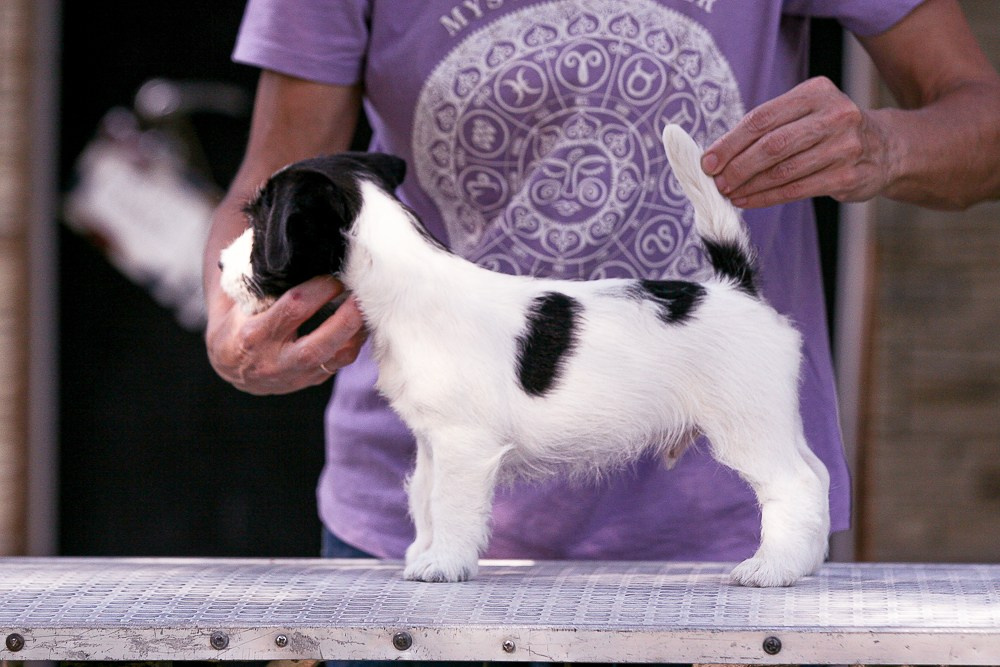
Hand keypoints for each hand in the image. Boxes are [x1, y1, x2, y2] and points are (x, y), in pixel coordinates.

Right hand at [205, 275, 366, 394]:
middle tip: (363, 296)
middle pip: (319, 344)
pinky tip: (360, 324)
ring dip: (357, 332)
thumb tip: (298, 253)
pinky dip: (353, 343)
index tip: (334, 275)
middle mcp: (275, 360)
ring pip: (335, 358)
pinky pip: (339, 364)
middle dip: (346, 318)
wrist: (230, 366)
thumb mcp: (239, 302)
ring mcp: (294, 376)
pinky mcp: (310, 381)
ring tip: (367, 308)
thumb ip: (264, 283)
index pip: (294, 309)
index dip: (319, 290)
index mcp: (254, 335)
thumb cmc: (237, 323)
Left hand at [701, 76, 891, 207]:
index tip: (708, 161)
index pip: (763, 118)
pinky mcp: (847, 176)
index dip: (731, 142)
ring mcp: (844, 146)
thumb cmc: (828, 131)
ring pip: (783, 171)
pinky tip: (747, 201)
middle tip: (716, 181)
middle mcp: (834, 115)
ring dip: (749, 185)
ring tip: (728, 193)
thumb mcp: (805, 113)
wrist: (885, 148)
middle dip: (737, 166)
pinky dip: (765, 198)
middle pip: (772, 145)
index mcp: (816, 92)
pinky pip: (796, 190)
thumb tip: (718, 154)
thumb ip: (768, 127)